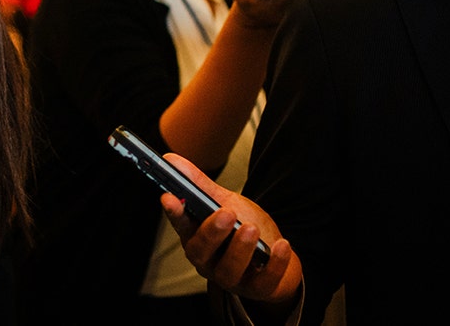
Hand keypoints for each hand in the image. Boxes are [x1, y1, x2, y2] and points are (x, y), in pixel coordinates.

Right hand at [159, 153, 302, 310]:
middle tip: (226, 213)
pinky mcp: (257, 289)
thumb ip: (200, 185)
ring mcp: (231, 277)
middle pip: (200, 252)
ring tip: (251, 228)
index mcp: (195, 236)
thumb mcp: (224, 203)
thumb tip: (171, 160)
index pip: (180, 225)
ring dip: (240, 249)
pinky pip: (263, 282)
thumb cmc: (243, 228)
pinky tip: (281, 245)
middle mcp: (207, 260)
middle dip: (212, 233)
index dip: (174, 212)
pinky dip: (274, 264)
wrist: (273, 257)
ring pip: (228, 270)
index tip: (169, 197)